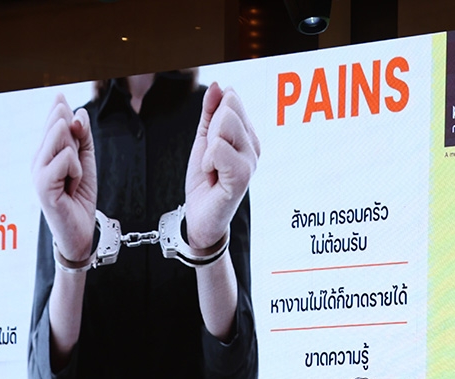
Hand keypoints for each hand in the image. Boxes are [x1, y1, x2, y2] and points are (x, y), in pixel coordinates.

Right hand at [31, 94, 97, 262]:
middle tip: (76, 168)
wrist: (80, 229)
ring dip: (77, 159)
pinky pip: (67, 158)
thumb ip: (82, 134)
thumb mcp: (86, 159)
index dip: (68, 115)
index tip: (75, 127)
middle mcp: (37, 158)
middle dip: (77, 141)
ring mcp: (37, 170)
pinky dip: (76, 172)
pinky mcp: (42, 183)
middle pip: (60, 122)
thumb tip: (77, 112)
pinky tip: (71, 188)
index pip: (55, 116)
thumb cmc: (80, 196)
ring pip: (62, 136)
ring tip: (73, 179)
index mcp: (45, 151)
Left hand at [184, 82, 260, 249]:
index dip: (213, 117)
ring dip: (208, 147)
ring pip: (224, 125)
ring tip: (213, 166)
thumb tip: (218, 85)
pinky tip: (214, 175)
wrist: (201, 216)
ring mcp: (251, 160)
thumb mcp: (203, 139)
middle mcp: (254, 146)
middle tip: (211, 157)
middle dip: (210, 131)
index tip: (212, 143)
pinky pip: (218, 148)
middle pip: (228, 109)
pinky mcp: (243, 175)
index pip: (231, 100)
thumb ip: (210, 112)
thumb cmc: (205, 181)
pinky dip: (208, 161)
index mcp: (247, 135)